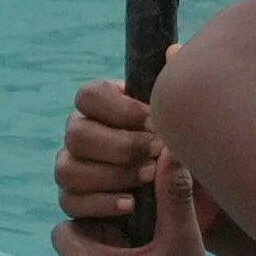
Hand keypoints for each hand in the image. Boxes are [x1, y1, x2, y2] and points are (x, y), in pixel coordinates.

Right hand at [51, 72, 172, 241]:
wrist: (188, 205)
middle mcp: (82, 135)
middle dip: (119, 146)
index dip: (118, 109)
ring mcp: (74, 169)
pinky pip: (70, 202)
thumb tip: (172, 50)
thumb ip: (178, 92)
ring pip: (67, 169)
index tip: (153, 122)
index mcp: (104, 108)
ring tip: (146, 179)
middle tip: (154, 154)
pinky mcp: (75, 203)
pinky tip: (130, 205)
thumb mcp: (186, 127)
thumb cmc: (184, 158)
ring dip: (111, 175)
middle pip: (76, 132)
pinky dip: (101, 203)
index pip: (87, 95)